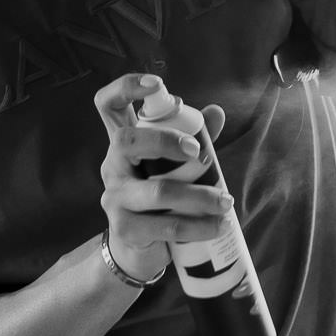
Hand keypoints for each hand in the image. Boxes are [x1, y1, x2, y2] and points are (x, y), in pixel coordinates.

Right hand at [95, 73, 230, 282]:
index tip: (157, 84)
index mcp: (123, 144)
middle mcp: (112, 166)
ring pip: (157, 191)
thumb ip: (193, 138)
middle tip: (201, 152)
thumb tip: (216, 112)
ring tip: (226, 202)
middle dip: (166, 141)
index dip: (126, 88)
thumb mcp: (173, 166)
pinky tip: (217, 226)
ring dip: (200, 196)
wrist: (138, 250)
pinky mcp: (125, 229)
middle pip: (126, 141)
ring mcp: (115, 198)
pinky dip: (198, 226)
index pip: (109, 105)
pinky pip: (166, 226)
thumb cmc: (159, 199)